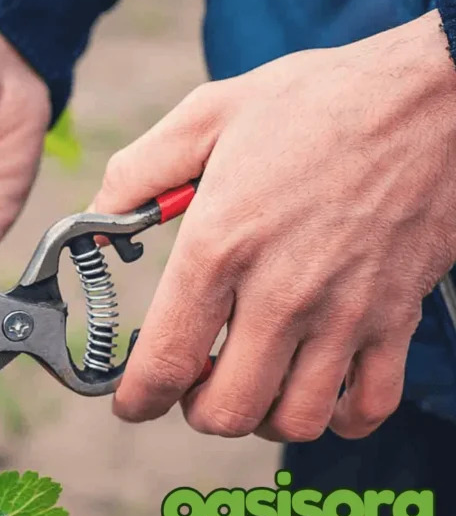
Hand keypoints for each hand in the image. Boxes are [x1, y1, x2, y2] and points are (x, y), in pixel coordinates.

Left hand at [92, 10, 455, 441]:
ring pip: (295, 420)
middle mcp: (281, 293)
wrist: (428, 95)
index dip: (137, 398)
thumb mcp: (205, 116)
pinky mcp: (397, 317)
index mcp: (220, 245)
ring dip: (260, 416)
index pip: (166, 359)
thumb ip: (136, 174)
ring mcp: (346, 312)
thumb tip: (94, 225)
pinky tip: (314, 384)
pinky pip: (368, 406)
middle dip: (194, 408)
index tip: (130, 403)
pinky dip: (337, 415)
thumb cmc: (313, 101)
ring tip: (248, 379)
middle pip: (226, 410)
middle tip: (190, 379)